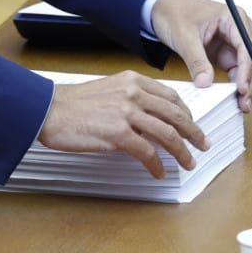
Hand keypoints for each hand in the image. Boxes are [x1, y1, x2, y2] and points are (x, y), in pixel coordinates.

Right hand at [36, 71, 208, 177]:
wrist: (49, 109)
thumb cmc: (73, 103)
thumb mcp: (108, 89)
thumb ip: (131, 99)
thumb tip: (150, 119)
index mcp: (133, 81)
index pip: (171, 96)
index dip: (187, 114)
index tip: (192, 125)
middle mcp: (134, 93)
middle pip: (176, 115)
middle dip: (194, 133)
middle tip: (202, 145)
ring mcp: (127, 113)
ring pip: (168, 134)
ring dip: (182, 152)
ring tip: (187, 163)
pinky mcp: (118, 133)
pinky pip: (148, 152)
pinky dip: (157, 164)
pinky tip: (159, 171)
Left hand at [149, 0, 251, 113]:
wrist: (164, 7)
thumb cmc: (175, 12)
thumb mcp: (184, 36)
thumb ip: (196, 60)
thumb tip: (205, 83)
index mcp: (233, 18)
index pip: (248, 47)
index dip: (247, 70)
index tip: (242, 89)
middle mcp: (239, 30)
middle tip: (245, 103)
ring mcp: (235, 42)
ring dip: (250, 85)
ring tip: (243, 105)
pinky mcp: (228, 53)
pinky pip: (239, 71)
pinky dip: (239, 85)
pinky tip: (236, 99)